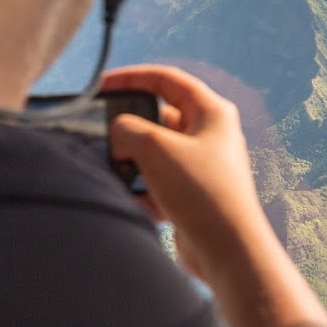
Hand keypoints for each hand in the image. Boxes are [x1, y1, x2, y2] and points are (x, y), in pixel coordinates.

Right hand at [102, 64, 277, 288]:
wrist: (225, 248)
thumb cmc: (202, 191)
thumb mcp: (155, 147)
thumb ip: (127, 128)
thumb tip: (118, 134)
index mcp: (213, 112)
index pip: (168, 80)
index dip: (132, 77)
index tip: (101, 85)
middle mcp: (212, 135)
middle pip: (159, 118)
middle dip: (131, 131)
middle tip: (111, 141)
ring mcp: (203, 165)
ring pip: (155, 153)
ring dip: (135, 164)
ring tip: (124, 176)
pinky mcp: (193, 193)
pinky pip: (158, 182)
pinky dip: (144, 191)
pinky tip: (141, 203)